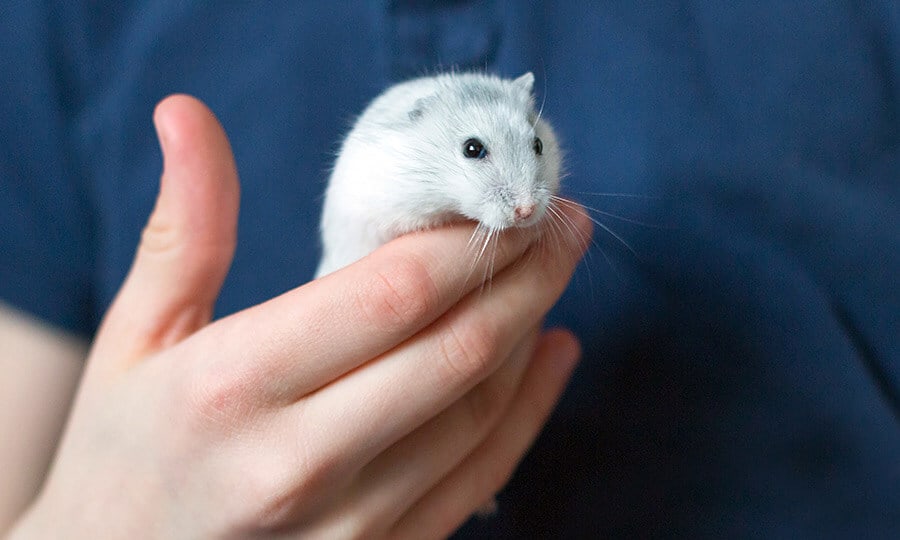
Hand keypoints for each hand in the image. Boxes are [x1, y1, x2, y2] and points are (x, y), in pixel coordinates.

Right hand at [10, 95, 590, 538]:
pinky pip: (481, 478)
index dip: (469, 240)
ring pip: (479, 412)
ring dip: (530, 330)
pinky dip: (529, 410)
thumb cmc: (122, 452)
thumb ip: (183, 230)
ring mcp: (350, 526)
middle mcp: (299, 462)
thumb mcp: (134, 337)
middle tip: (562, 223)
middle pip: (455, 349)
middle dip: (527, 273)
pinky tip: (550, 357)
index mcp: (234, 386)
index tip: (511, 198)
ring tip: (552, 273)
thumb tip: (187, 115)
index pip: (391, 295)